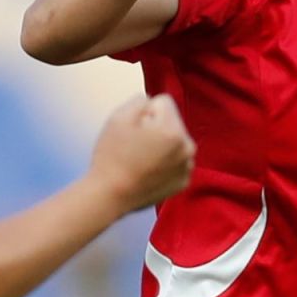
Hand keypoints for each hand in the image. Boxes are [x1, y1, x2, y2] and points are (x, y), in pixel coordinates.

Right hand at [87, 94, 195, 211]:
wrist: (109, 196)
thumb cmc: (112, 158)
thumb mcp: (118, 116)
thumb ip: (140, 100)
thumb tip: (151, 103)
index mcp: (174, 130)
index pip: (163, 102)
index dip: (144, 112)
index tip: (134, 129)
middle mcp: (187, 148)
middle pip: (171, 122)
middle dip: (155, 128)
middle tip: (134, 145)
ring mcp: (186, 167)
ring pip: (174, 142)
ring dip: (160, 146)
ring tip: (139, 160)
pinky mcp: (182, 182)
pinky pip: (175, 161)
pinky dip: (164, 164)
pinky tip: (146, 171)